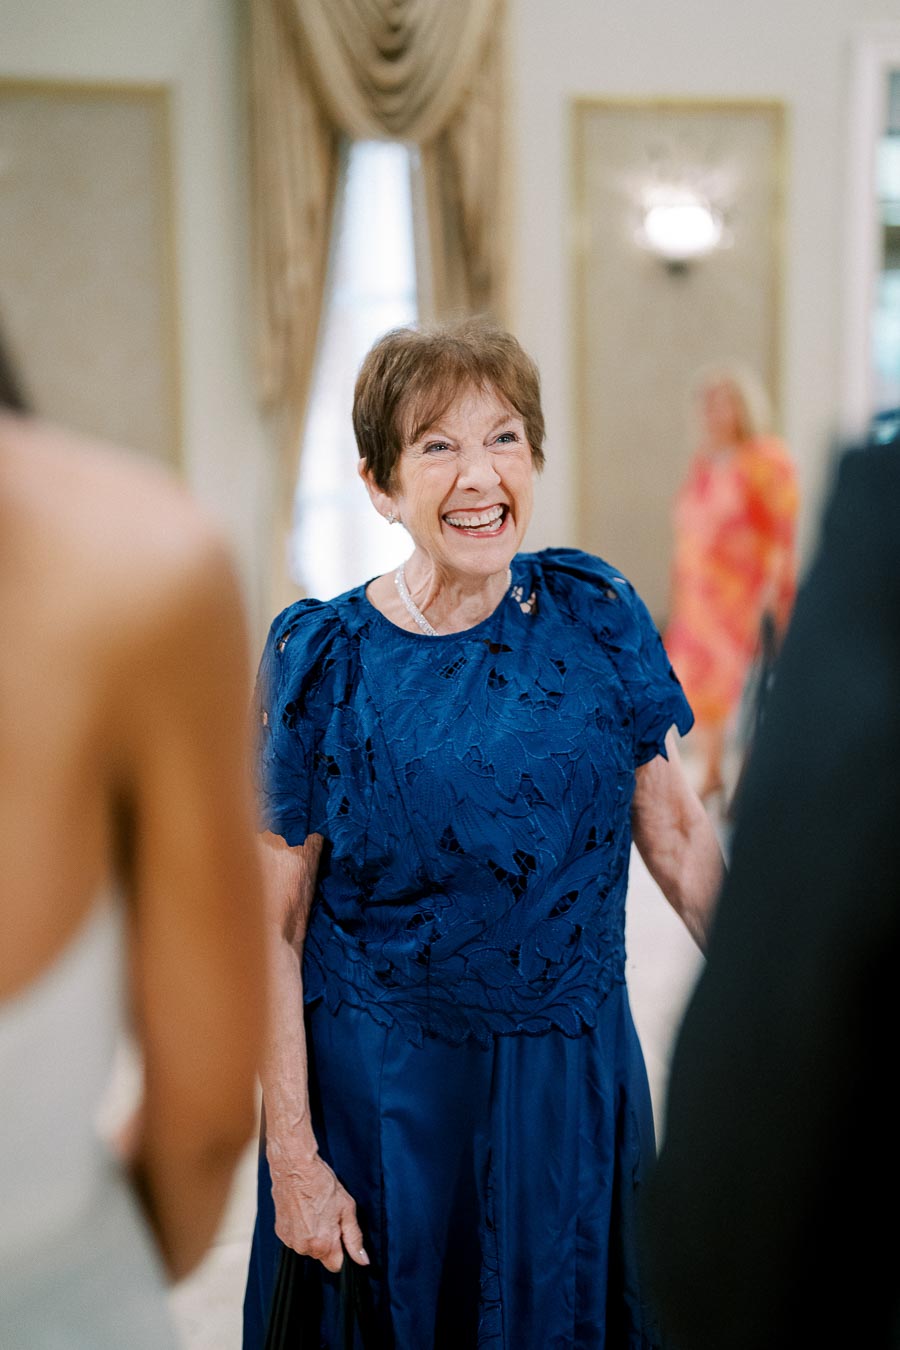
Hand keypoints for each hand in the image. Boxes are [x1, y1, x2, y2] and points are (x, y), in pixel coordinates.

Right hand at [270, 1150, 368, 1272]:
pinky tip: (303, 1211)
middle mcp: (304, 1247)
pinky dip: (301, 1229)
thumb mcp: (347, 1209)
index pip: (336, 1266)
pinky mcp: (280, 1232)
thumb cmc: (322, 1184)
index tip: (341, 1235)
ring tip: (314, 1211)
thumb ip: (355, 1238)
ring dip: (313, 1235)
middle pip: (321, 1255)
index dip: (342, 1252)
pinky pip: (295, 1238)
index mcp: (322, 1244)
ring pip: (308, 1247)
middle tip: (328, 1216)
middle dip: (327, 1240)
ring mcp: (289, 1241)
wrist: (295, 1167)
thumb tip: (363, 1261)